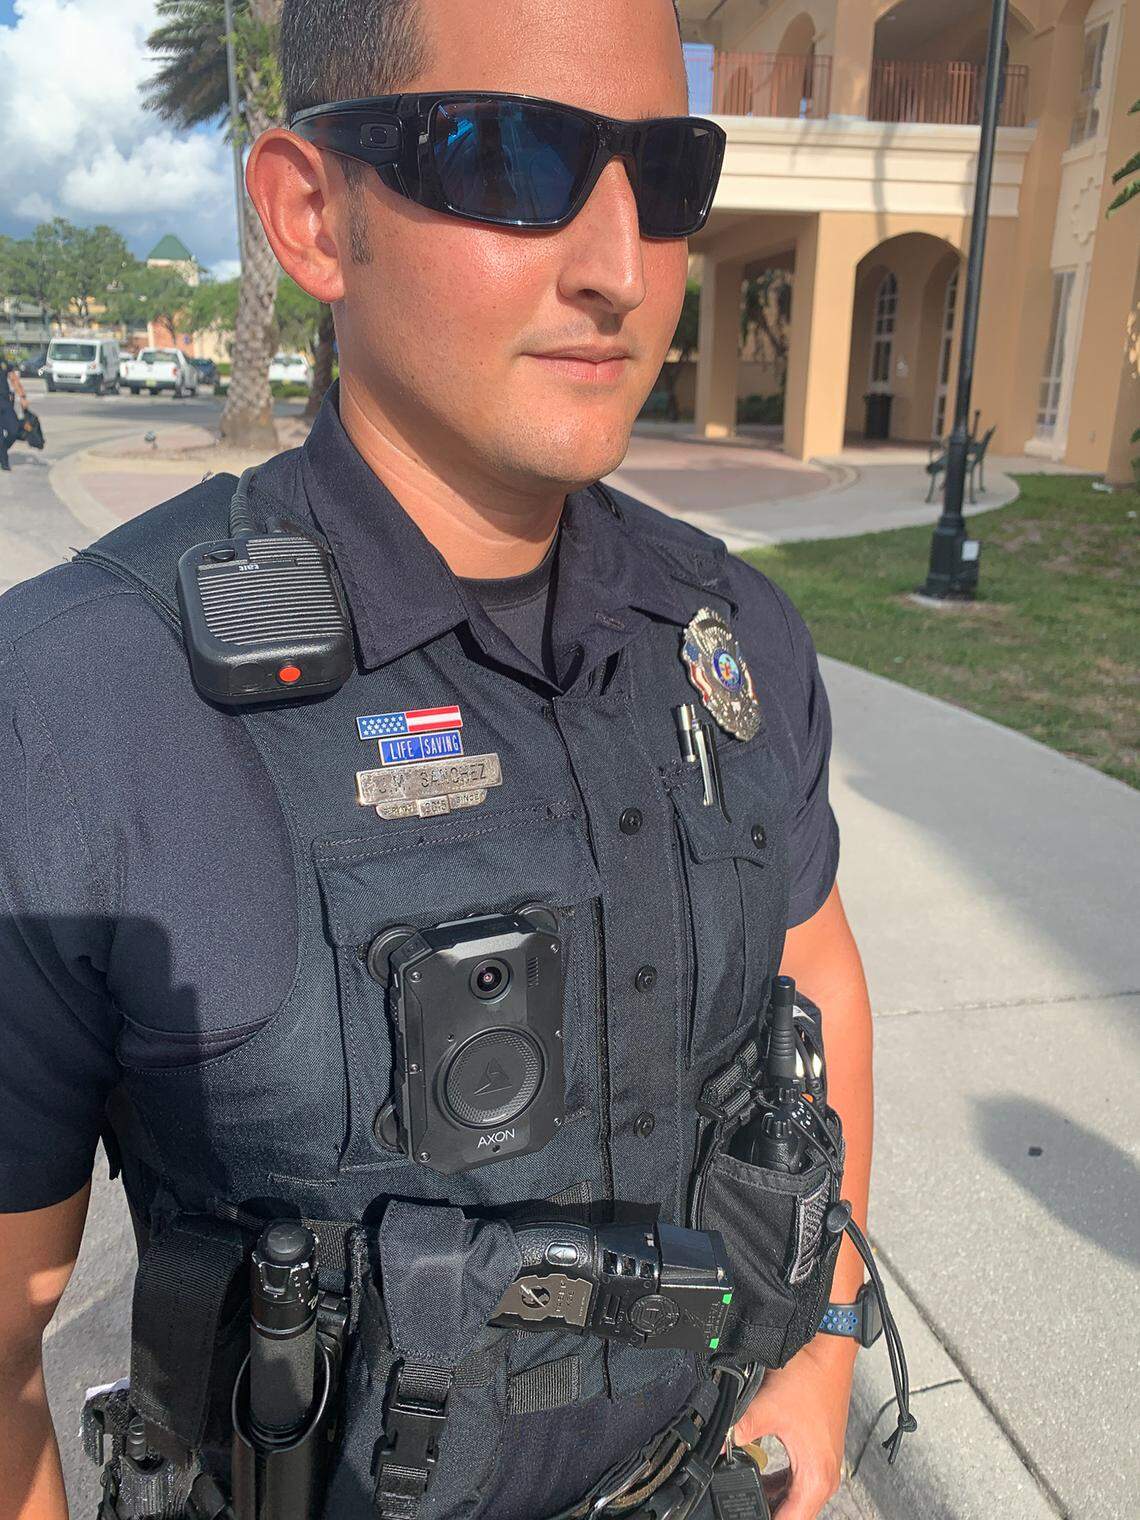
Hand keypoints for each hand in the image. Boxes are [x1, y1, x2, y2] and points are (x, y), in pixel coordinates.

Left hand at [732, 1338, 854, 1519]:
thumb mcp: (766, 1407)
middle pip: (793, 1512)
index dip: (764, 1519)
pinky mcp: (819, 1449)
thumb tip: (718, 1443)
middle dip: (766, 1509)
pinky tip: (761, 1473)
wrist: (828, 1349)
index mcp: (816, 1476)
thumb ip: (738, 1430)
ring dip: (773, 1497)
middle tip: (742, 1503)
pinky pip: (798, 1478)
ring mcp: (824, 1462)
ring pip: (795, 1496)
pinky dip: (780, 1481)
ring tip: (747, 1491)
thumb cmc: (811, 1377)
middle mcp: (825, 1475)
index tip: (743, 1515)